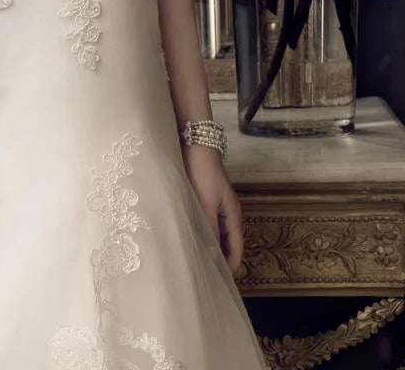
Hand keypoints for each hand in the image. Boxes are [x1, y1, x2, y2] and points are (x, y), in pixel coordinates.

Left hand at [181, 144, 243, 274]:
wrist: (195, 144)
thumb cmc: (202, 173)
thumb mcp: (205, 203)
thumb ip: (208, 229)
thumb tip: (211, 256)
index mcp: (233, 215)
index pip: (236, 248)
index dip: (230, 265)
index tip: (221, 282)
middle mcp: (227, 212)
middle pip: (228, 243)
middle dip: (220, 259)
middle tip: (207, 276)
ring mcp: (217, 205)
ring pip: (216, 233)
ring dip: (210, 246)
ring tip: (197, 261)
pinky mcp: (205, 198)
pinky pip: (207, 223)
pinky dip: (202, 233)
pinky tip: (190, 238)